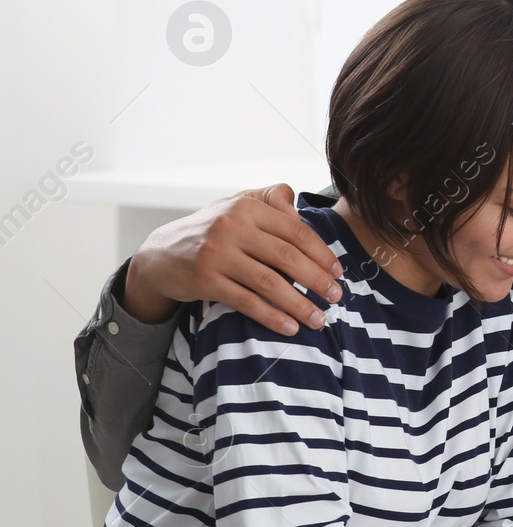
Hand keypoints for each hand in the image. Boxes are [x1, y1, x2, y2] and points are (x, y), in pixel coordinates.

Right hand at [123, 184, 342, 333]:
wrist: (160, 254)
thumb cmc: (211, 229)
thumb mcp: (238, 204)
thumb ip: (272, 199)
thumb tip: (299, 210)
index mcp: (247, 207)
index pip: (295, 231)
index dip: (322, 253)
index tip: (338, 272)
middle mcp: (232, 227)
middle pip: (287, 257)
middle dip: (318, 280)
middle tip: (337, 297)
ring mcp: (217, 254)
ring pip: (269, 282)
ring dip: (300, 304)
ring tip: (320, 319)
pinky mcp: (205, 280)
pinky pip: (246, 301)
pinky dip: (271, 316)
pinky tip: (290, 327)